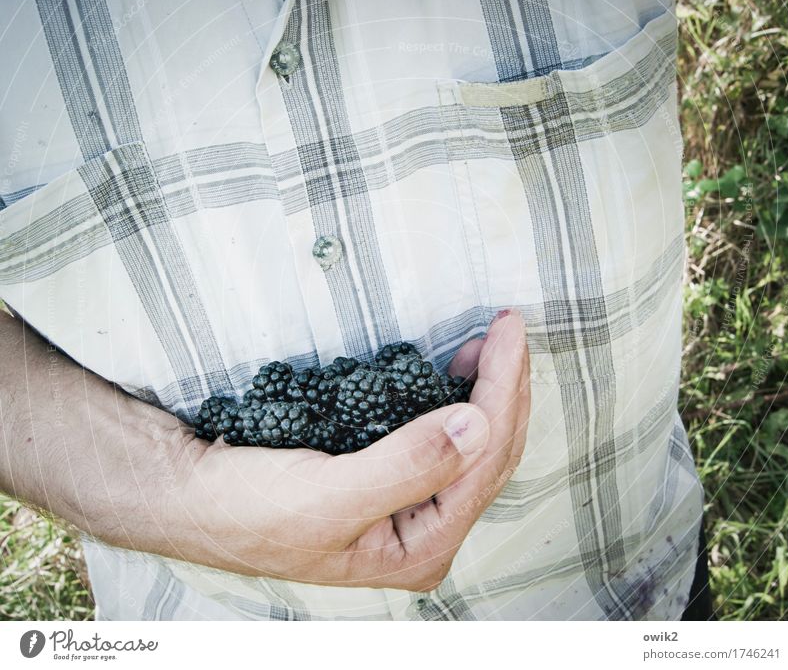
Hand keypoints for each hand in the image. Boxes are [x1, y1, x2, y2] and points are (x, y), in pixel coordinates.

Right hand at [162, 309, 530, 590]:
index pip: (483, 462)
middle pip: (487, 453)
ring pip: (470, 443)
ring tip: (490, 344)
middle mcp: (422, 532)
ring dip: (485, 391)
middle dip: (503, 388)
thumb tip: (478, 424)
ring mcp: (407, 505)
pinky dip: (453, 398)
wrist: (189, 494)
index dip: (502, 394)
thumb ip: (409, 465)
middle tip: (509, 328)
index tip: (507, 334)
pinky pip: (439, 435)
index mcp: (419, 549)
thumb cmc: (247, 508)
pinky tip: (455, 371)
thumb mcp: (329, 494)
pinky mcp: (388, 478)